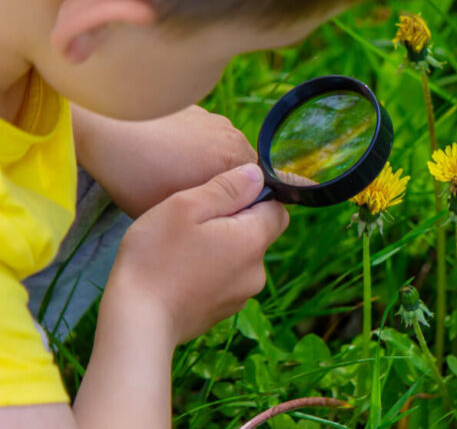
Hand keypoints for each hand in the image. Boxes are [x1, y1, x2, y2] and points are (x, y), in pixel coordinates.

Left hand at [73, 104, 258, 217]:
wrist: (106, 131)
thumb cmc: (137, 177)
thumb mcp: (174, 211)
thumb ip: (209, 218)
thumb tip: (223, 226)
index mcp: (235, 166)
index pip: (259, 193)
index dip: (238, 207)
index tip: (215, 218)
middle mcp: (235, 140)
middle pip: (244, 173)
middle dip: (227, 187)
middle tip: (197, 201)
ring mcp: (217, 122)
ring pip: (226, 154)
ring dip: (212, 166)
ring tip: (180, 176)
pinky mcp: (198, 110)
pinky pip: (208, 136)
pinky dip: (196, 147)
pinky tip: (168, 156)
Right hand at [102, 163, 287, 342]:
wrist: (136, 324)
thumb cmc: (155, 258)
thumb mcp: (186, 206)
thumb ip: (226, 187)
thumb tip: (256, 175)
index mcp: (253, 241)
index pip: (277, 209)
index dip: (252, 196)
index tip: (218, 198)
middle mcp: (256, 271)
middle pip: (257, 233)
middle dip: (232, 222)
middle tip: (192, 222)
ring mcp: (241, 296)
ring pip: (239, 257)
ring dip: (219, 247)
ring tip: (180, 247)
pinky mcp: (222, 311)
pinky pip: (225, 280)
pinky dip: (209, 271)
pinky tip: (178, 270)